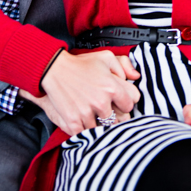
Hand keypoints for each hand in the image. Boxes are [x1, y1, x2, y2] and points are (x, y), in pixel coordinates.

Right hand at [22, 50, 139, 135]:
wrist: (54, 69)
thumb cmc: (80, 63)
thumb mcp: (105, 56)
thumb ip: (124, 65)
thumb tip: (135, 77)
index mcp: (111, 87)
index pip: (130, 104)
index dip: (125, 102)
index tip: (119, 101)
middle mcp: (101, 102)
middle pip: (117, 120)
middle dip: (114, 115)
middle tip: (106, 110)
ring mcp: (87, 113)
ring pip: (102, 129)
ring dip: (100, 124)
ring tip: (94, 115)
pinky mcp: (74, 122)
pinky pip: (86, 134)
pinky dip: (86, 130)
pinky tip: (85, 122)